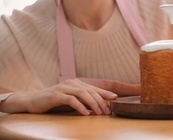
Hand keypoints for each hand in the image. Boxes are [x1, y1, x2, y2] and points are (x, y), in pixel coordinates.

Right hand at [0, 79, 116, 114]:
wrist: (32, 101)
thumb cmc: (53, 102)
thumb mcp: (69, 101)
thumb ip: (81, 101)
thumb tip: (97, 107)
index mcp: (76, 83)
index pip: (94, 88)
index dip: (105, 93)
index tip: (116, 98)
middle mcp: (71, 83)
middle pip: (91, 91)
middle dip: (102, 101)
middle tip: (108, 111)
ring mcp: (63, 88)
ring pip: (83, 94)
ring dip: (93, 104)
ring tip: (100, 112)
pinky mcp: (56, 95)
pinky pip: (71, 100)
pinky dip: (80, 107)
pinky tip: (86, 113)